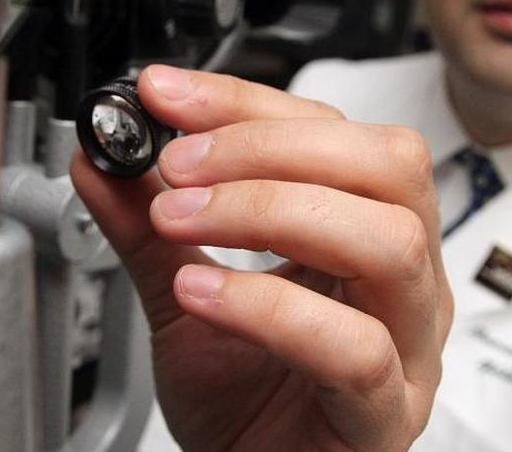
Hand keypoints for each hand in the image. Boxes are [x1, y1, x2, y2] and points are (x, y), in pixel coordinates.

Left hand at [71, 65, 452, 451]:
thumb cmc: (242, 403)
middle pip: (388, 166)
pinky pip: (355, 347)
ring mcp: (409, 348)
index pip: (334, 132)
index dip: (245, 103)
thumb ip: (146, 224)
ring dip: (270, 210)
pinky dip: (269, 305)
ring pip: (388, 241)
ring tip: (181, 220)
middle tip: (178, 163)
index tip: (164, 95)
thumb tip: (102, 154)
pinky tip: (203, 293)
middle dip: (270, 147)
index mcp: (366, 233)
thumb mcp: (184, 294)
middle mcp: (403, 280)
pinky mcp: (386, 415)